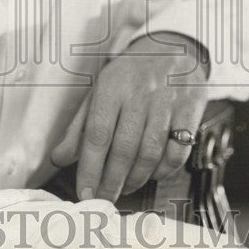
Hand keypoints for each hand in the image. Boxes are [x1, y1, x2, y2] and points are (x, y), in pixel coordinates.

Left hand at [50, 33, 207, 201]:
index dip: (89, 167)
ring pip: (150, 152)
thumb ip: (78, 126)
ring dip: (135, 178)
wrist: (172, 49)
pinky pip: (177, 151)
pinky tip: (152, 174)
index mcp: (111, 87)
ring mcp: (167, 102)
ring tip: (123, 188)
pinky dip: (163, 170)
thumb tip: (58, 158)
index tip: (84, 192)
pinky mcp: (190, 111)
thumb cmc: (129, 76)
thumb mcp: (99, 91)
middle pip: (123, 148)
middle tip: (102, 199)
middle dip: (111, 181)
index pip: (97, 133)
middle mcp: (139, 93)